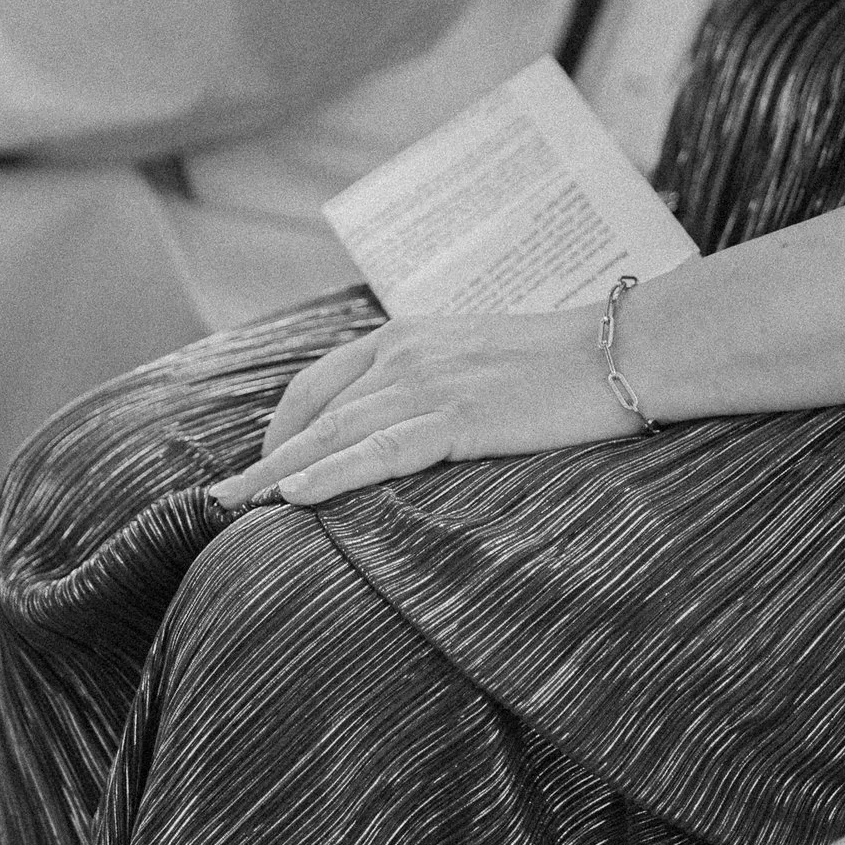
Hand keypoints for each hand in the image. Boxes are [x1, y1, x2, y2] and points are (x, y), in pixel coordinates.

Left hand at [209, 306, 646, 510]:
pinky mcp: (458, 416)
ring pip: (331, 435)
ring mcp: (429, 383)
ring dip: (273, 474)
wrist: (628, 349)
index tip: (262, 468)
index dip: (283, 427)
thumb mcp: (486, 362)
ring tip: (228, 509)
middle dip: (260, 459)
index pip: (321, 383)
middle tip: (216, 500)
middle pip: (312, 412)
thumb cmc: (571, 363)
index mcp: (410, 336)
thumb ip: (440, 384)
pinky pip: (377, 451)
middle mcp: (405, 353)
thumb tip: (420, 427)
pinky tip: (291, 496)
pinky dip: (329, 474)